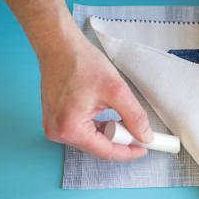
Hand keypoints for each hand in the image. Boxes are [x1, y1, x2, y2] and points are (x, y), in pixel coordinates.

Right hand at [40, 35, 152, 159]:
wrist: (59, 46)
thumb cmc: (81, 63)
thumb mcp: (116, 90)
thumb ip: (134, 116)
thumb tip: (145, 136)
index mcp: (70, 129)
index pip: (106, 152)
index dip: (128, 152)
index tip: (144, 148)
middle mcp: (57, 132)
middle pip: (97, 147)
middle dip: (118, 139)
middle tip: (134, 127)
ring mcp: (53, 127)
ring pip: (90, 140)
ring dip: (106, 131)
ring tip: (115, 111)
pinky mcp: (54, 120)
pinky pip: (80, 131)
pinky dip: (95, 126)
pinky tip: (102, 112)